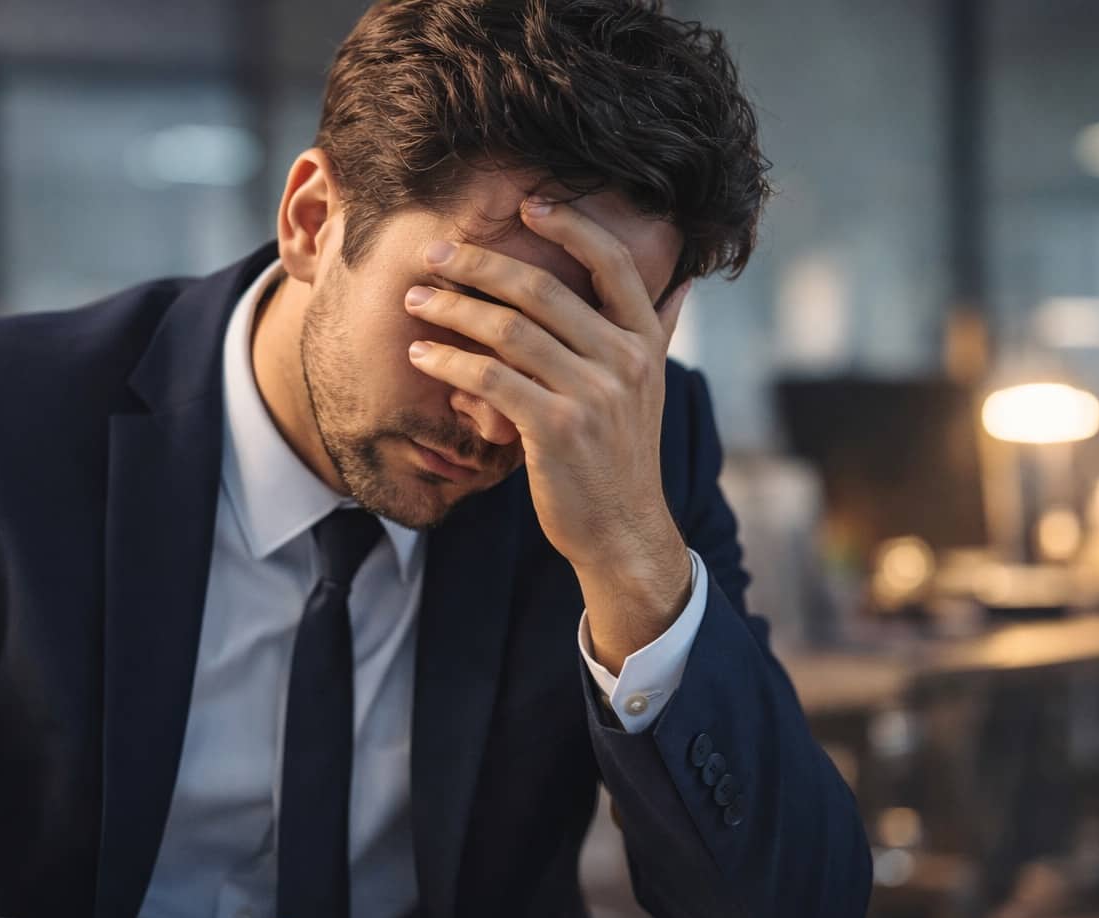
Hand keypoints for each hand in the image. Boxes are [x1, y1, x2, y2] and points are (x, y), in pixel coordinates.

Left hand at [403, 197, 692, 669]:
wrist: (622, 530)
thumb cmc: (622, 455)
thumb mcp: (652, 388)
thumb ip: (658, 332)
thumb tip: (681, 282)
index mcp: (644, 342)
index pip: (612, 263)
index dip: (569, 226)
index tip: (525, 206)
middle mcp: (623, 361)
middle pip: (542, 289)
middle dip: (479, 264)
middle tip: (435, 253)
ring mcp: (592, 395)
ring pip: (509, 330)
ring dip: (452, 309)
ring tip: (417, 300)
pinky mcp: (556, 429)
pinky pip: (491, 378)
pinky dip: (450, 361)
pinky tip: (424, 355)